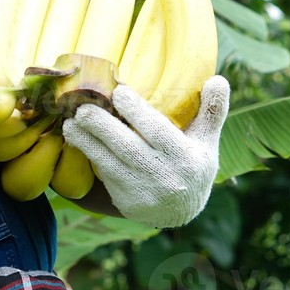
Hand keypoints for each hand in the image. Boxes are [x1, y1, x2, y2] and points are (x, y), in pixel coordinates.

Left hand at [62, 76, 229, 228]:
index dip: (137, 112)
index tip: (118, 91)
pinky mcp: (126, 202)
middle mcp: (165, 176)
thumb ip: (212, 110)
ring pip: (110, 163)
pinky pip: (105, 177)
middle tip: (82, 107)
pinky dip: (90, 157)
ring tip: (70, 123)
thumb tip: (219, 79)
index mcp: (186, 157)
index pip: (158, 132)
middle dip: (102, 127)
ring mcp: (143, 191)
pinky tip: (76, 140)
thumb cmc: (193, 163)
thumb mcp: (207, 140)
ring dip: (87, 142)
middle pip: (128, 148)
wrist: (182, 211)